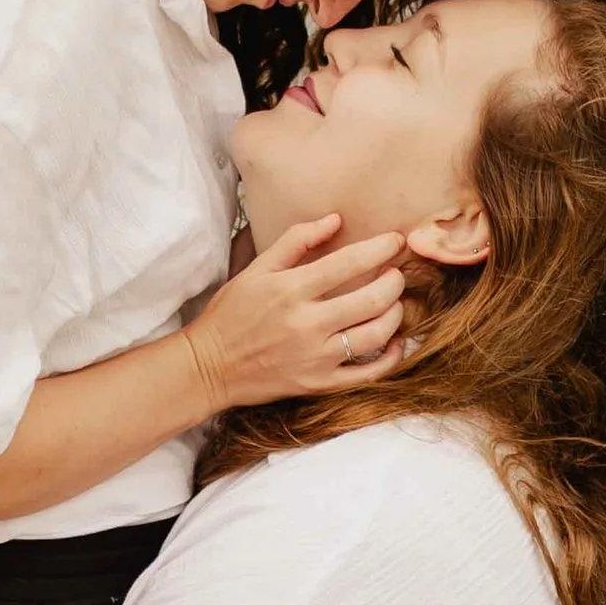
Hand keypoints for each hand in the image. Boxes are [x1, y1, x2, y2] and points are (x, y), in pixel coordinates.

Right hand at [184, 217, 404, 411]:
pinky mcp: (319, 384)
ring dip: (395, 315)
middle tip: (396, 274)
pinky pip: (368, 374)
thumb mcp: (256, 269)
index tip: (395, 241)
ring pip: (375, 336)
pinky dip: (390, 358)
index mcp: (290, 290)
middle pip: (371, 300)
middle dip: (394, 282)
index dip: (380, 249)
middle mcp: (306, 324)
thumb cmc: (232, 313)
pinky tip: (395, 342)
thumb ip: (296, 241)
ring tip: (394, 304)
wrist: (209, 366)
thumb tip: (335, 220)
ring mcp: (315, 358)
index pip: (348, 263)